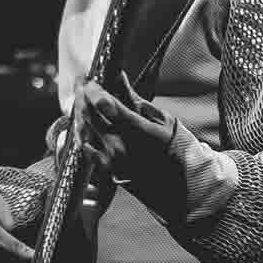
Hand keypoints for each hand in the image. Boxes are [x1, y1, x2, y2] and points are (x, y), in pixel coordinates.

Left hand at [69, 73, 182, 195]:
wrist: (183, 186)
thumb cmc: (177, 148)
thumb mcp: (162, 119)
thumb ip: (135, 99)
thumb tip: (118, 76)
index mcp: (138, 132)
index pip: (106, 105)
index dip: (94, 89)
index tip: (90, 78)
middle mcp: (122, 147)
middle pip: (90, 115)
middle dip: (82, 95)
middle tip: (80, 82)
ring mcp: (112, 161)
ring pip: (84, 130)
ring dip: (79, 111)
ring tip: (80, 98)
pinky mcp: (107, 171)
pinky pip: (85, 147)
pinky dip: (81, 131)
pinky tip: (82, 121)